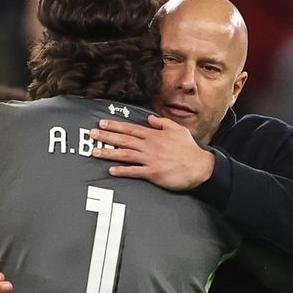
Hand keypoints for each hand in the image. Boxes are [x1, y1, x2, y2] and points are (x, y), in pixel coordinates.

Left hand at [91, 116, 215, 190]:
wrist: (200, 167)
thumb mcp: (178, 130)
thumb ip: (162, 123)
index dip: (115, 126)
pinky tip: (111, 170)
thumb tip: (150, 118)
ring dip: (108, 153)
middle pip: (124, 140)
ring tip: (94, 151)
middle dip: (106, 136)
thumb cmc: (190, 150)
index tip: (102, 123)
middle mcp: (150, 146)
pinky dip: (122, 171)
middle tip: (91, 134)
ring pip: (125, 154)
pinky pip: (134, 172)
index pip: (131, 129)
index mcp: (155, 135)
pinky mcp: (153, 173)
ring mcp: (150, 160)